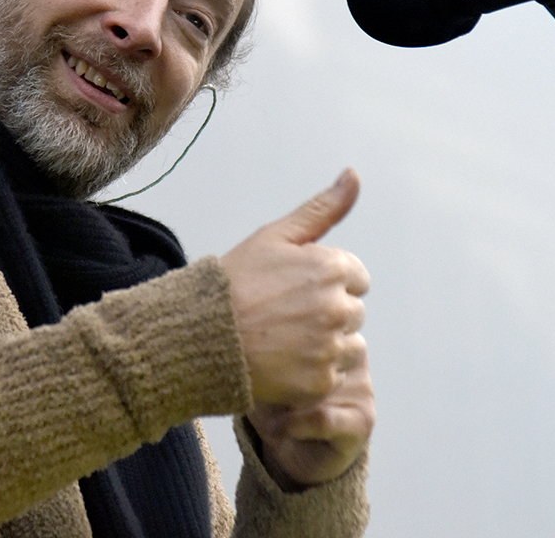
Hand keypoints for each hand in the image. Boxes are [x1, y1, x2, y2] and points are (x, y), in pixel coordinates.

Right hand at [220, 169, 373, 483]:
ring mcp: (330, 346)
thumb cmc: (234, 281)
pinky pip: (330, 376)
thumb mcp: (275, 236)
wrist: (200, 334)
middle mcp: (338, 307)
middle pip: (352, 312)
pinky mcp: (320, 381)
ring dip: (323, 344)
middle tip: (281, 315)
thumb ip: (321, 208)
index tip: (291, 288)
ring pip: (347, 346)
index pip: (355, 276)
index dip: (322, 281)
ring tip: (281, 340)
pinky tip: (280, 362)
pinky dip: (310, 373)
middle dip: (325, 312)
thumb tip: (354, 173)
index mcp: (332, 268)